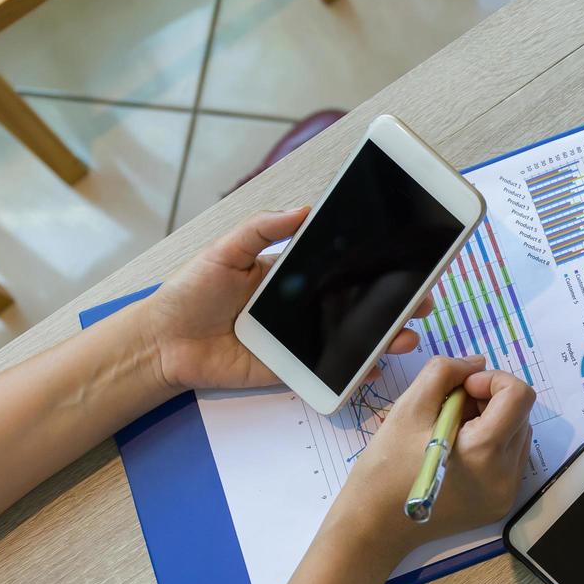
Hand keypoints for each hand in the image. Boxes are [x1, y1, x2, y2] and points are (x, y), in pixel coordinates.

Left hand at [141, 208, 426, 391]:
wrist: (161, 342)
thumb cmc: (189, 293)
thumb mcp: (225, 250)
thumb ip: (263, 229)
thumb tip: (304, 209)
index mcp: (294, 277)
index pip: (345, 270)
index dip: (377, 267)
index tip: (407, 262)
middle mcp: (306, 310)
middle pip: (361, 307)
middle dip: (397, 305)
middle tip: (422, 301)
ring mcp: (302, 342)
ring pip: (353, 341)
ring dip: (385, 339)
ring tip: (405, 335)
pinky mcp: (291, 371)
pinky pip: (330, 374)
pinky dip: (355, 373)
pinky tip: (375, 366)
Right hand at [328, 355, 534, 558]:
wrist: (374, 528)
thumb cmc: (385, 469)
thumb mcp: (408, 408)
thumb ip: (444, 373)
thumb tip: (476, 363)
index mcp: (485, 452)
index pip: (520, 395)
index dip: (493, 380)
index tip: (462, 388)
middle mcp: (506, 476)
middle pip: (520, 415)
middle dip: (489, 400)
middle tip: (450, 408)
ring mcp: (506, 493)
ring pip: (517, 436)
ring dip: (491, 421)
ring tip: (451, 430)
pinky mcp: (499, 504)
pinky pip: (509, 460)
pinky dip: (490, 445)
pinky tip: (457, 451)